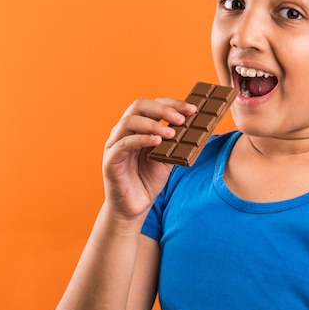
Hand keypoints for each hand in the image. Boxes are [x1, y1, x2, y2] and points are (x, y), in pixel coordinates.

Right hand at [102, 97, 196, 219]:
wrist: (135, 206)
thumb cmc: (149, 179)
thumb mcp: (168, 157)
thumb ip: (177, 142)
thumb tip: (198, 127)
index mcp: (138, 126)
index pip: (153, 105)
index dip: (173, 104)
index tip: (193, 109)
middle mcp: (124, 131)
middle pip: (139, 106)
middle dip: (162, 109)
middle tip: (181, 118)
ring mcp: (115, 144)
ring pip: (129, 122)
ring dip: (153, 124)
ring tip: (171, 133)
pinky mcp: (110, 159)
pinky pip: (124, 144)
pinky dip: (141, 139)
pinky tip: (157, 142)